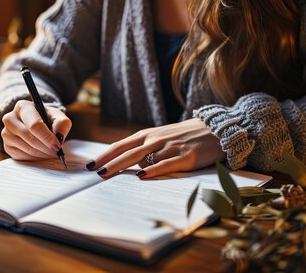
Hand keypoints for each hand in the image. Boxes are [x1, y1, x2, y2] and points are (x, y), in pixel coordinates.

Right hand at [1, 100, 71, 160]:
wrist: (35, 124)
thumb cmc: (46, 119)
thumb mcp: (57, 116)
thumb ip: (62, 123)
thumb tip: (59, 136)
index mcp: (22, 107)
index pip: (34, 125)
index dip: (47, 137)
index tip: (57, 146)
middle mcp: (10, 119)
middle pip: (30, 138)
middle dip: (46, 147)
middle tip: (57, 152)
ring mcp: (6, 133)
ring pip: (27, 149)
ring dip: (42, 154)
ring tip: (52, 153)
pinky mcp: (7, 146)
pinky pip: (23, 156)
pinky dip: (35, 158)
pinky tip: (42, 154)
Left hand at [87, 118, 224, 178]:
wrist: (216, 129)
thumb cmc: (185, 137)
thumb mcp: (161, 138)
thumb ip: (144, 148)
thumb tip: (123, 163)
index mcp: (148, 135)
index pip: (121, 145)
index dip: (104, 154)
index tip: (89, 165)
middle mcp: (156, 139)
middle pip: (127, 151)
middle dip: (108, 161)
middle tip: (93, 172)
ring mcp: (170, 147)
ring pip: (142, 156)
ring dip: (122, 165)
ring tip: (107, 174)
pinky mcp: (186, 156)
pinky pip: (167, 164)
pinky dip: (154, 170)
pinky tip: (142, 176)